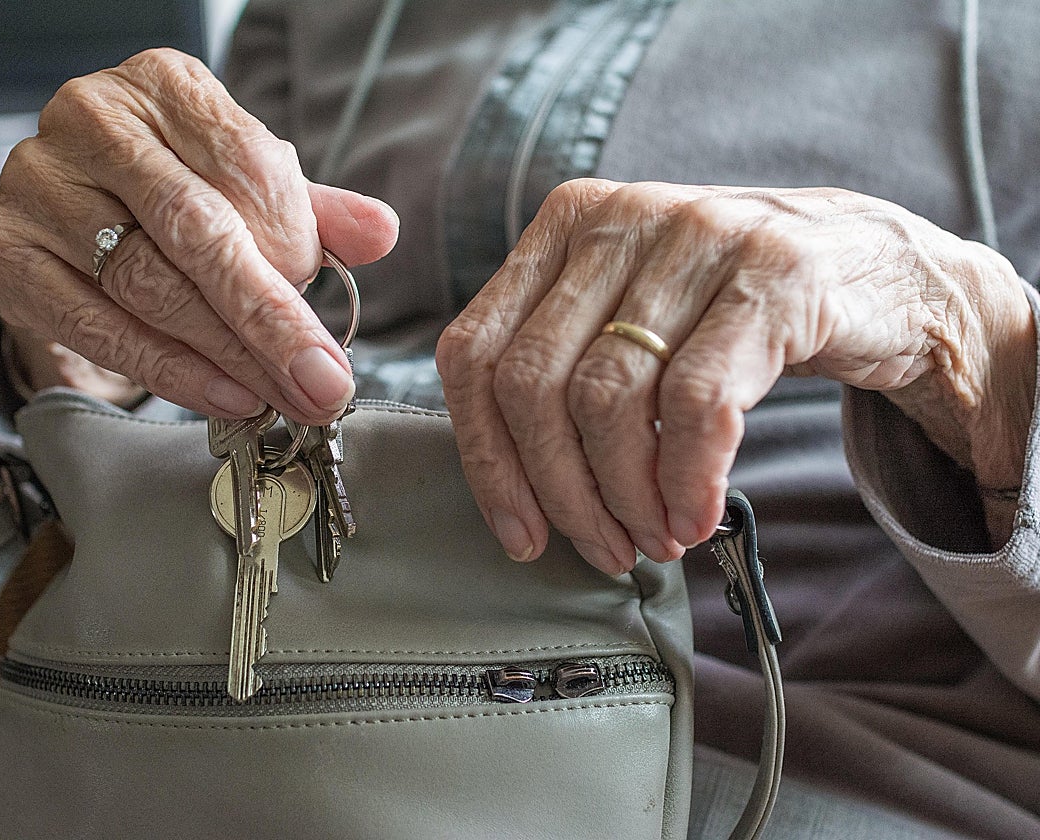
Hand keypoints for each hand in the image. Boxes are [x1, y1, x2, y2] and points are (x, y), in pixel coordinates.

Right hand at [0, 49, 398, 422]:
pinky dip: (165, 369)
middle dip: (269, 320)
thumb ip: (315, 212)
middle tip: (321, 383)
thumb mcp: (252, 190)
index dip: (293, 248)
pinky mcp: (2, 245)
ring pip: (146, 284)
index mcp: (166, 86)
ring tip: (280, 397)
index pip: (245, 164)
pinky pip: (93, 323)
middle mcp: (92, 118)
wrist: (77, 206)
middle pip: (196, 232)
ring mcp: (37, 181)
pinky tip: (221, 394)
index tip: (330, 317)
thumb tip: (380, 232)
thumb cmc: (178, 191)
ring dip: (225, 355)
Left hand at [437, 179, 1034, 571]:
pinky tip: (697, 516)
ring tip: (655, 540)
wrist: (879, 273)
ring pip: (608, 397)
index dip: (487, 458)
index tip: (519, 533)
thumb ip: (565, 367)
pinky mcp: (776, 274)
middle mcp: (622, 218)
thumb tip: (510, 489)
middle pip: (533, 383)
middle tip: (605, 548)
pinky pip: (697, 402)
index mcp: (567, 225)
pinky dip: (688, 479)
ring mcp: (699, 236)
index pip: (476, 351)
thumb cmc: (735, 314)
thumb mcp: (634, 318)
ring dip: (626, 496)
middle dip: (561, 492)